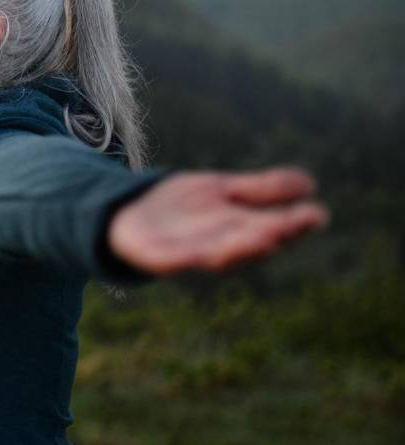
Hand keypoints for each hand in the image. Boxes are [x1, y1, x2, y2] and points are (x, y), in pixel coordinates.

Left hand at [107, 166, 329, 275]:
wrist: (126, 211)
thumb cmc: (181, 206)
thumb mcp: (222, 190)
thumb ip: (261, 190)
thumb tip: (309, 183)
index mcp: (236, 230)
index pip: (271, 228)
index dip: (294, 224)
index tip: (318, 214)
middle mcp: (216, 246)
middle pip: (246, 244)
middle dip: (269, 236)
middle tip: (291, 227)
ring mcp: (185, 253)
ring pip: (215, 256)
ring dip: (237, 250)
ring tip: (263, 237)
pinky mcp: (153, 257)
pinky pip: (169, 261)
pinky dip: (182, 260)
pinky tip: (195, 256)